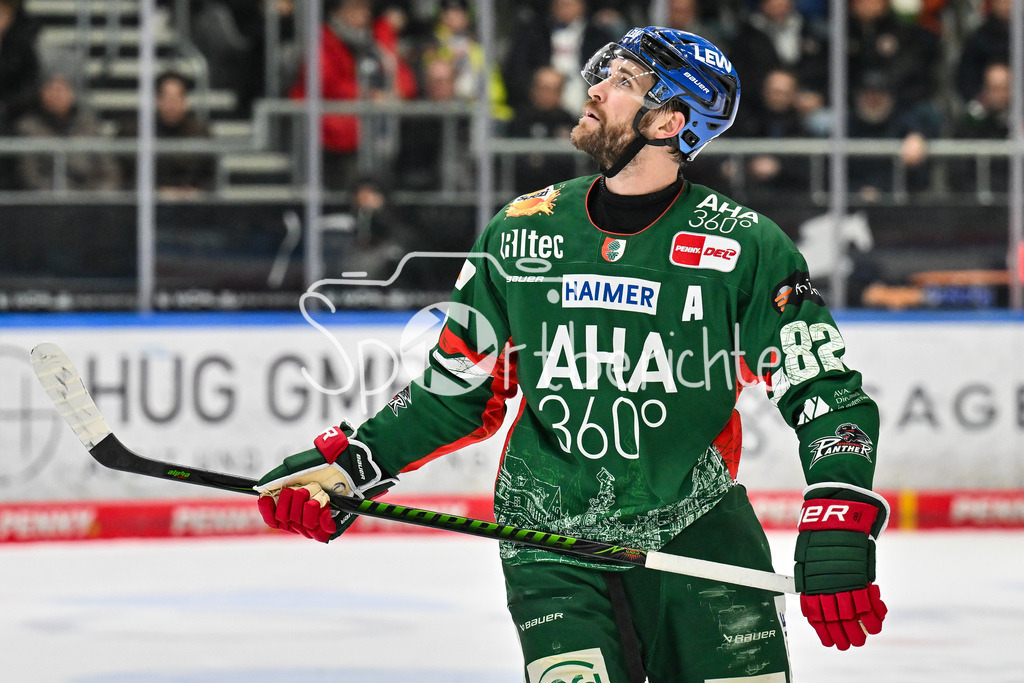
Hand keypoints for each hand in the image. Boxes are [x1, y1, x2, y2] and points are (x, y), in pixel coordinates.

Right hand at [255, 422, 396, 541]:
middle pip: (284, 522)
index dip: (267, 511)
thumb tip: (259, 489)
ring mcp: (316, 521)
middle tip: (303, 489)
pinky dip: (320, 518)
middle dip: (292, 503)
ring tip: (318, 493)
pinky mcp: (332, 526)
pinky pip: (320, 533)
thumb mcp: (294, 468)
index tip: (266, 498)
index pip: (272, 518)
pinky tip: (325, 505)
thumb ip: (275, 479)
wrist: (348, 465)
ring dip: (308, 507)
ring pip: (301, 527)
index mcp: (291, 503)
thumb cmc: (322, 464)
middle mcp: (302, 515)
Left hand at [794, 484, 888, 649]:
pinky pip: (870, 600)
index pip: (817, 615)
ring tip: (867, 636)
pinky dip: (876, 611)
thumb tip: (815, 605)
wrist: (837, 515)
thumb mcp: (807, 559)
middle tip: (852, 644)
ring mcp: (845, 581)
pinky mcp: (861, 574)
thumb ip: (812, 582)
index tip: (831, 642)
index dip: (825, 632)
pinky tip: (878, 620)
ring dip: (862, 628)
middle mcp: (827, 585)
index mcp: (810, 583)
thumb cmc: (820, 536)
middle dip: (845, 635)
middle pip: (836, 619)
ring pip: (855, 614)